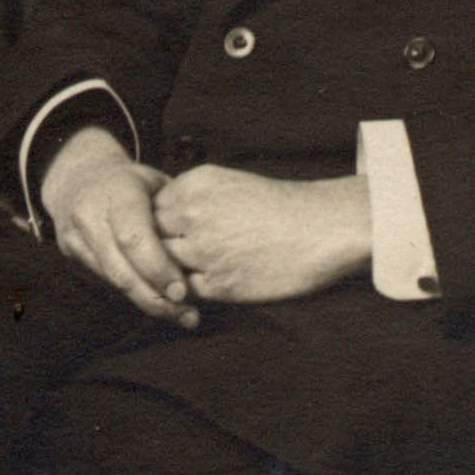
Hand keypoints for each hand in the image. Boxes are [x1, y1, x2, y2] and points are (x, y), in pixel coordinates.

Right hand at [38, 123, 192, 325]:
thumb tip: (209, 248)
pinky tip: (161, 304)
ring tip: (184, 316)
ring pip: (113, 279)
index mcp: (117, 190)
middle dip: (154, 296)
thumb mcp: (158, 184)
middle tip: (188, 315)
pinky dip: (135, 294)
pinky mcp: (70, 251)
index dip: (157, 267)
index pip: (133, 236)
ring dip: (149, 302)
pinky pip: (107, 280)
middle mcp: (89, 212)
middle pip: (120, 267)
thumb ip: (176, 213)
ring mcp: (75, 234)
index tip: (183, 291)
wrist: (80, 176)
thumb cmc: (134, 183)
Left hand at [152, 164, 372, 304]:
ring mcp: (204, 251)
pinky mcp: (221, 284)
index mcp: (194, 185)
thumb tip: (161, 218)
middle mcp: (193, 215)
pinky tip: (203, 286)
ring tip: (182, 274)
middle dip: (156, 248)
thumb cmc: (282, 206)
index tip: (169, 233)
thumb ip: (192, 198)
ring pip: (163, 266)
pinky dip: (190, 291)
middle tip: (167, 258)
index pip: (149, 209)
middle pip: (150, 237)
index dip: (157, 224)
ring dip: (170, 272)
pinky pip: (187, 291)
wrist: (325, 227)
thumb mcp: (229, 183)